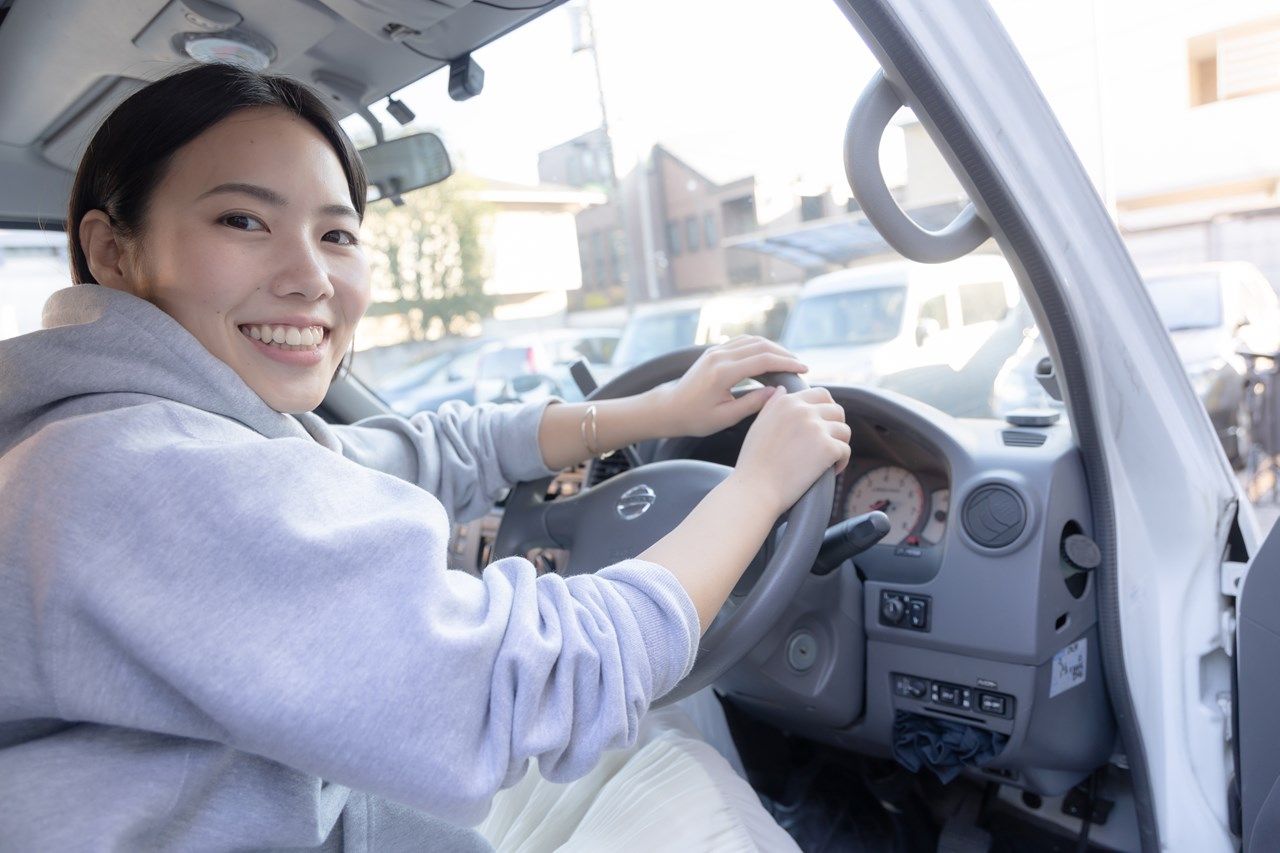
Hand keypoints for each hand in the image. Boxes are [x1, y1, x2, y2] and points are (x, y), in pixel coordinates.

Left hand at [657, 336, 808, 437]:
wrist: (668, 409)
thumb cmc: (694, 418)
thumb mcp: (725, 417)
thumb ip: (752, 404)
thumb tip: (777, 392)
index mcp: (723, 373)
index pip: (763, 360)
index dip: (787, 363)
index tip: (804, 369)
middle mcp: (719, 356)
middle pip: (761, 346)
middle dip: (784, 354)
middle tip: (800, 365)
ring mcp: (715, 351)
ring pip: (752, 341)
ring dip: (773, 348)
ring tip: (788, 361)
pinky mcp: (714, 352)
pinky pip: (742, 342)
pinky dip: (759, 347)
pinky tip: (769, 357)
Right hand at [732, 386, 850, 515]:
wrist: (755, 489)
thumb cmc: (753, 463)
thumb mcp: (758, 425)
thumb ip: (772, 405)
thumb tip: (782, 389)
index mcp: (787, 403)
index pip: (821, 394)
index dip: (826, 409)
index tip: (823, 425)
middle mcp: (803, 411)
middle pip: (837, 410)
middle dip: (835, 426)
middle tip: (827, 443)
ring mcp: (816, 428)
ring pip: (844, 430)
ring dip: (839, 444)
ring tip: (828, 459)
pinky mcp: (827, 448)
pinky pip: (846, 450)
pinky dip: (841, 462)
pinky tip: (830, 471)